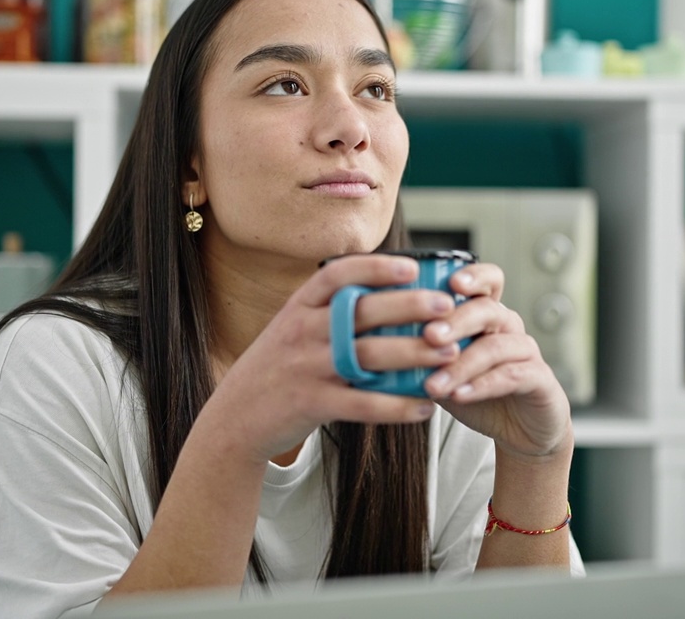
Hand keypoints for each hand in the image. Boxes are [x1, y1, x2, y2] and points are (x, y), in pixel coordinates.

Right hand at [200, 254, 455, 464]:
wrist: (235, 417)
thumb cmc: (278, 367)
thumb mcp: (293, 328)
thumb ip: (330, 311)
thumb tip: (388, 292)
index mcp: (299, 307)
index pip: (338, 274)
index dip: (376, 267)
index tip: (412, 266)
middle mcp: (303, 331)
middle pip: (362, 311)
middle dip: (409, 306)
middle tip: (447, 306)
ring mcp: (307, 367)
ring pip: (368, 355)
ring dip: (414, 354)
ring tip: (450, 354)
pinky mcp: (312, 403)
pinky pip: (363, 405)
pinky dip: (397, 407)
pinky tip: (424, 407)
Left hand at [422, 263, 572, 459]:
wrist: (519, 431)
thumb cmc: (476, 392)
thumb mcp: (441, 369)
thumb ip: (418, 352)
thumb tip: (375, 341)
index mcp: (486, 315)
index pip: (487, 281)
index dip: (472, 276)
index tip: (449, 282)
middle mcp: (508, 327)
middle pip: (487, 309)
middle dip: (456, 320)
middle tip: (429, 335)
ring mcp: (526, 352)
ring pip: (495, 347)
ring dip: (461, 364)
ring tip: (433, 383)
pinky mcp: (539, 380)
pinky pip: (511, 376)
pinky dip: (482, 386)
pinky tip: (459, 394)